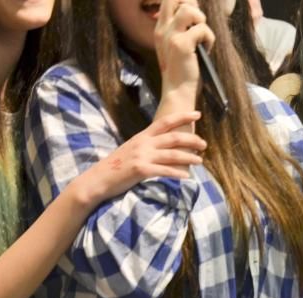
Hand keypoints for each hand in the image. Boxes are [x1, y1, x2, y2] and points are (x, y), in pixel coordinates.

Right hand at [74, 110, 206, 206]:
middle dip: (192, 140)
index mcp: (142, 136)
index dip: (182, 117)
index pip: (165, 122)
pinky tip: (187, 176)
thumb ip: (147, 146)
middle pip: (173, 137)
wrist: (98, 179)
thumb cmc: (116, 167)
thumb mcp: (132, 150)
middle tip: (205, 144)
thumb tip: (163, 147)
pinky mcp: (140, 170)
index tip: (197, 114)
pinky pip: (163, 171)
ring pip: (172, 154)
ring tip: (200, 161)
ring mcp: (142, 156)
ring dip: (189, 157)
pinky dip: (177, 173)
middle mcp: (144, 143)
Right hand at [155, 0, 215, 106]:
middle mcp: (163, 29)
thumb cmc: (182, 70)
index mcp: (161, 29)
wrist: (178, 91)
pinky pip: (202, 28)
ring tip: (202, 37)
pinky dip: (209, 38)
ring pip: (189, 9)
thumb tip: (195, 9)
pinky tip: (206, 49)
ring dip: (201, 20)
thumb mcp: (179, 45)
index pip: (168, 1)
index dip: (185, 2)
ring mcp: (171, 36)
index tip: (195, 18)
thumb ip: (184, 28)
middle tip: (198, 22)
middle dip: (191, 5)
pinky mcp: (181, 44)